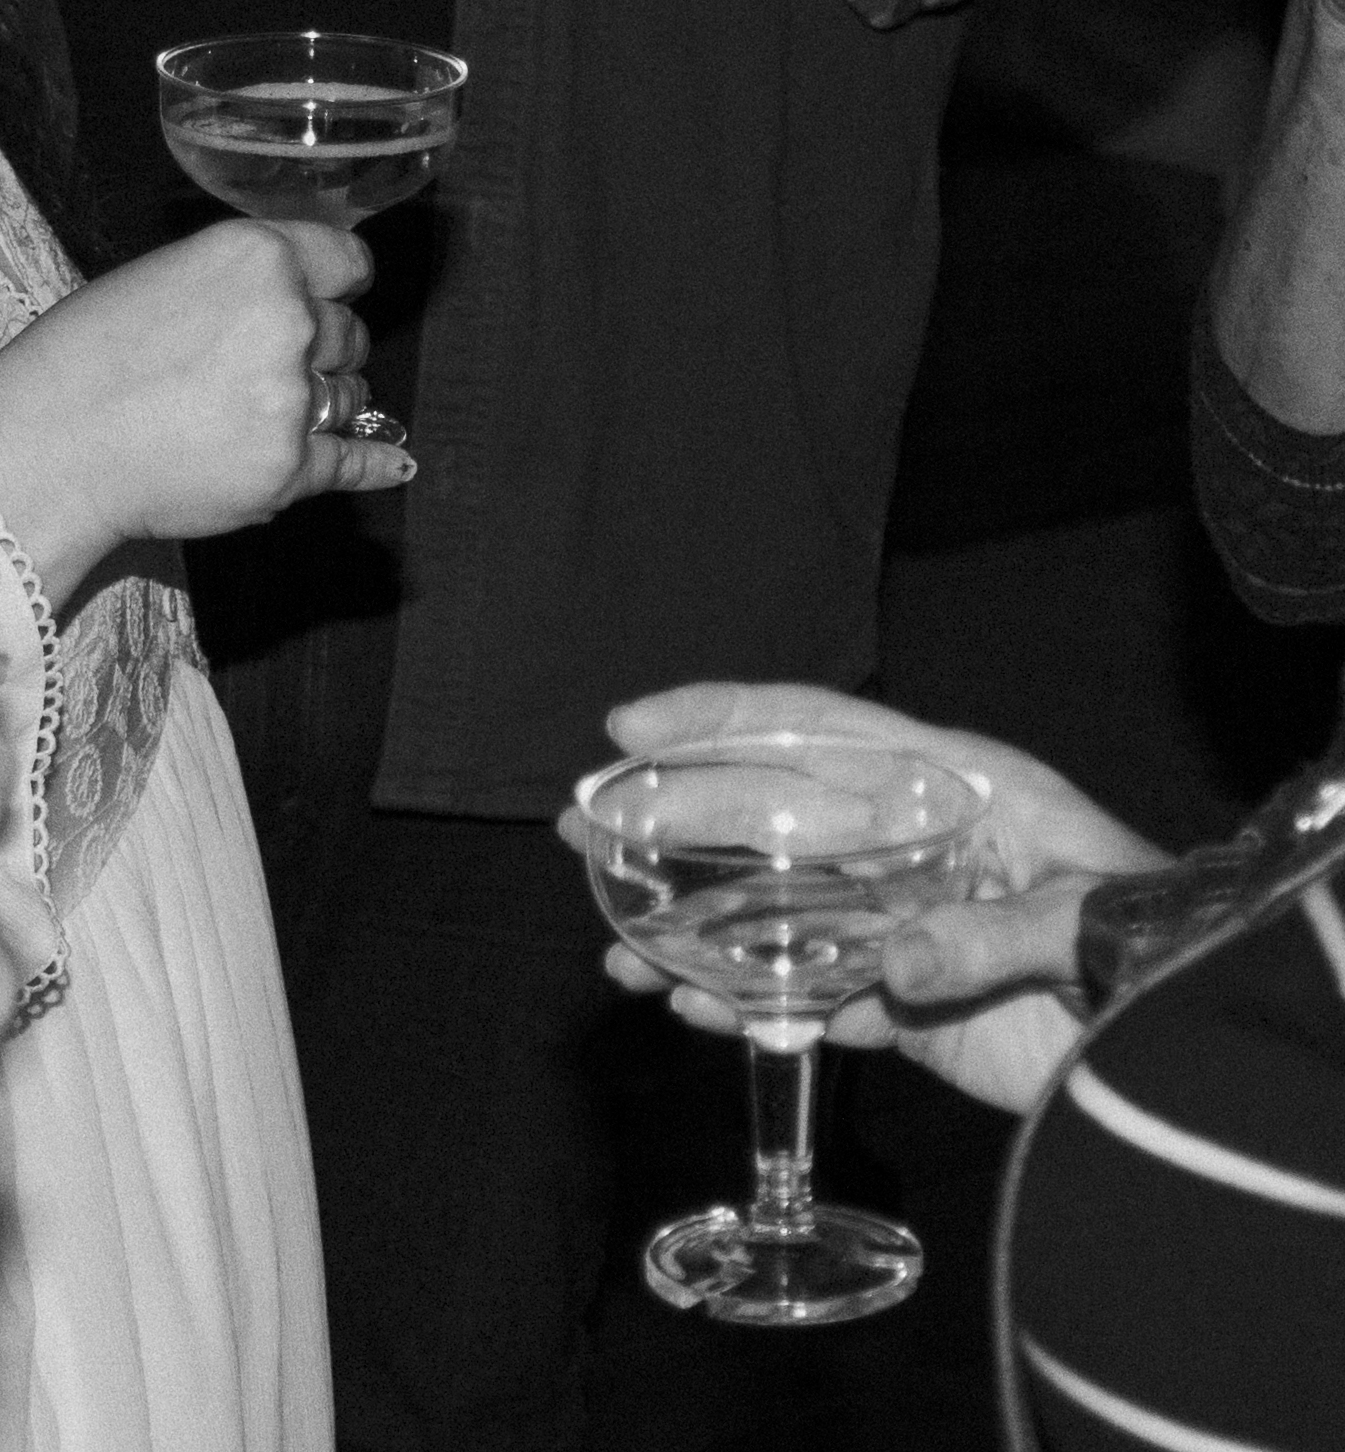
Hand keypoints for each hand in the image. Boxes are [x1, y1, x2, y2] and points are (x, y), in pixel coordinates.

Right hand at [0, 218, 418, 594]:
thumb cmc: (82, 361)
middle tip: (263, 370)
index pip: (345, 260)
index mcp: (255, 256)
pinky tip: (396, 463)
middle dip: (320, 350)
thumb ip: (236, 284)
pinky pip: (351, 462)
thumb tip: (294, 303)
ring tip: (259, 416)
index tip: (343, 294)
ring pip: (347, 397)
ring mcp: (292, 398)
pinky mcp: (288, 468)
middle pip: (347, 334)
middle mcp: (287, 319)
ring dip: (321, 404)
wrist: (48, 448)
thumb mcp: (160, 279)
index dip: (343, 282)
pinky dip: (376, 464)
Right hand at [560, 682, 1173, 1111]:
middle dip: (669, 819)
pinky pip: (803, 1000)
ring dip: (687, 926)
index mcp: (955, 787)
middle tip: (581, 827)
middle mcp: (909, 845)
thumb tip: (895, 966)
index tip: (630, 726)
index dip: (720, 718)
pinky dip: (745, 1008)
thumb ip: (997, 936)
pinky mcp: (902, 1007)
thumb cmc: (1163, 949)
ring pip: (770, 913)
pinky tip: (686, 1008)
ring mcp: (897, 924)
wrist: (1192, 1053)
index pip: (819, 728)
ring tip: (611, 944)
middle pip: (768, 817)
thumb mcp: (1097, 920)